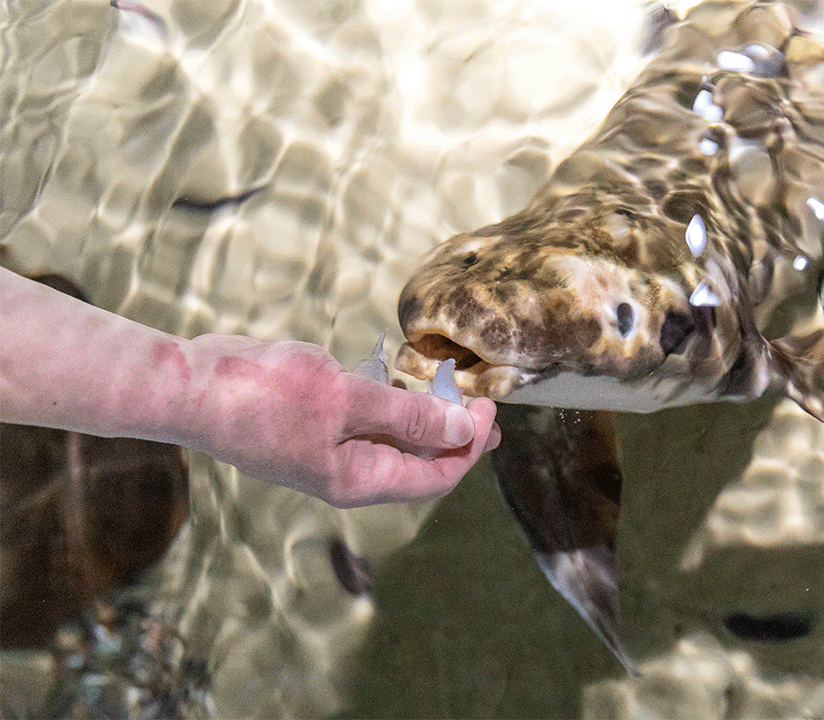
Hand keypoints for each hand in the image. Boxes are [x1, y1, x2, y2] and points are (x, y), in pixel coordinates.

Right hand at [183, 336, 499, 507]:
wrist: (190, 385)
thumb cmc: (263, 395)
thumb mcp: (345, 399)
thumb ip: (406, 414)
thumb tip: (460, 428)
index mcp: (359, 479)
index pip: (435, 476)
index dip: (469, 446)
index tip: (489, 408)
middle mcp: (347, 472)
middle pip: (417, 461)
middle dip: (454, 434)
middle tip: (485, 406)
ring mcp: (326, 449)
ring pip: (391, 439)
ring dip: (422, 415)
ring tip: (451, 389)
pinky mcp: (311, 424)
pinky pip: (363, 420)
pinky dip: (387, 402)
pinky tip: (400, 379)